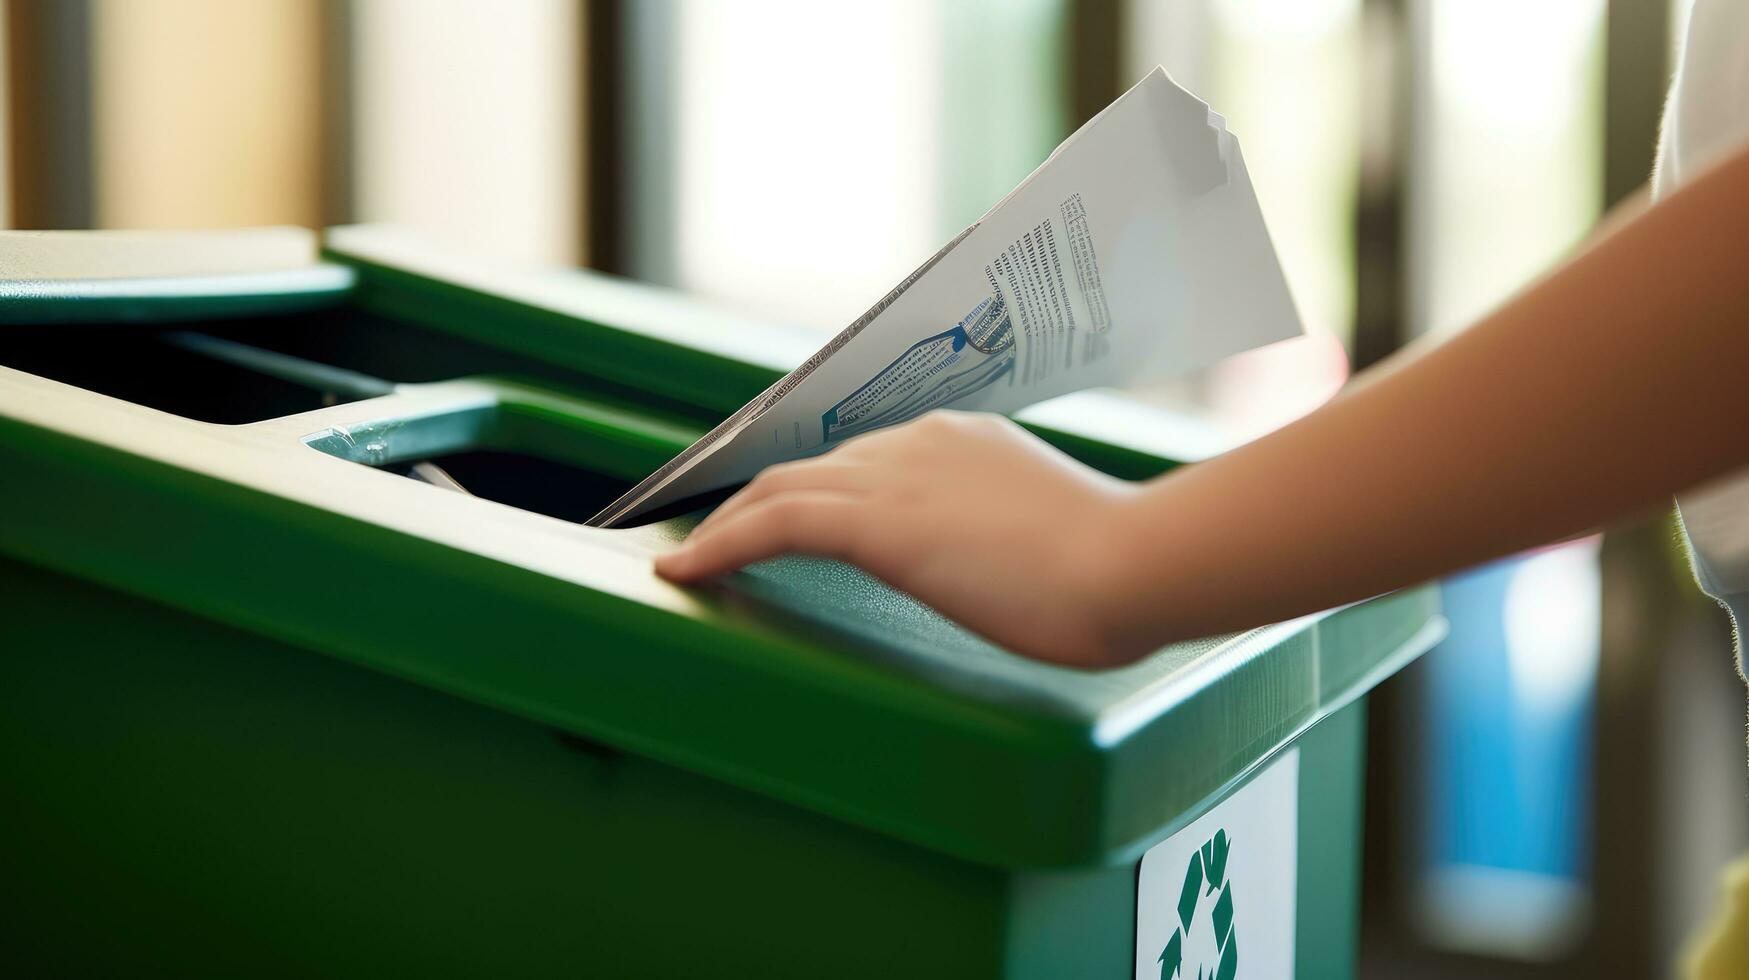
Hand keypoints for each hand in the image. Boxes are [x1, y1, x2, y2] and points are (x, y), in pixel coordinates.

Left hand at [654, 411, 1146, 667]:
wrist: (1135, 561)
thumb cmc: (1120, 569)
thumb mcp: (1053, 539)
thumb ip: (1009, 538)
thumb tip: (1006, 569)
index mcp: (962, 441)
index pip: (861, 461)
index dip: (810, 489)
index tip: (776, 516)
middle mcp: (920, 441)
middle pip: (809, 467)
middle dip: (751, 502)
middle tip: (709, 541)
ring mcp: (898, 474)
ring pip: (779, 489)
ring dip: (721, 526)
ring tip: (684, 562)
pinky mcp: (879, 520)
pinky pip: (774, 523)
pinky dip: (720, 545)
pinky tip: (685, 574)